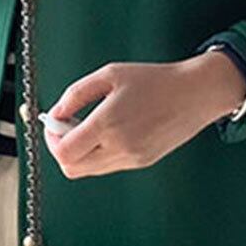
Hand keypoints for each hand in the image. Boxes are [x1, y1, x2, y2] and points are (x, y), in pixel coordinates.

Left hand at [42, 52, 245, 178]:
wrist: (195, 94)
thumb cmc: (155, 80)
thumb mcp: (109, 74)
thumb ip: (76, 94)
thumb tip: (56, 113)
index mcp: (108, 123)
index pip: (65, 152)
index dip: (51, 140)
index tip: (54, 125)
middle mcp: (119, 147)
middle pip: (71, 168)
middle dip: (62, 149)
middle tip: (67, 127)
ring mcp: (132, 158)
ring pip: (88, 170)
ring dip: (79, 152)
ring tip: (89, 126)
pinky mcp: (142, 162)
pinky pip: (107, 166)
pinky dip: (98, 153)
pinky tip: (107, 132)